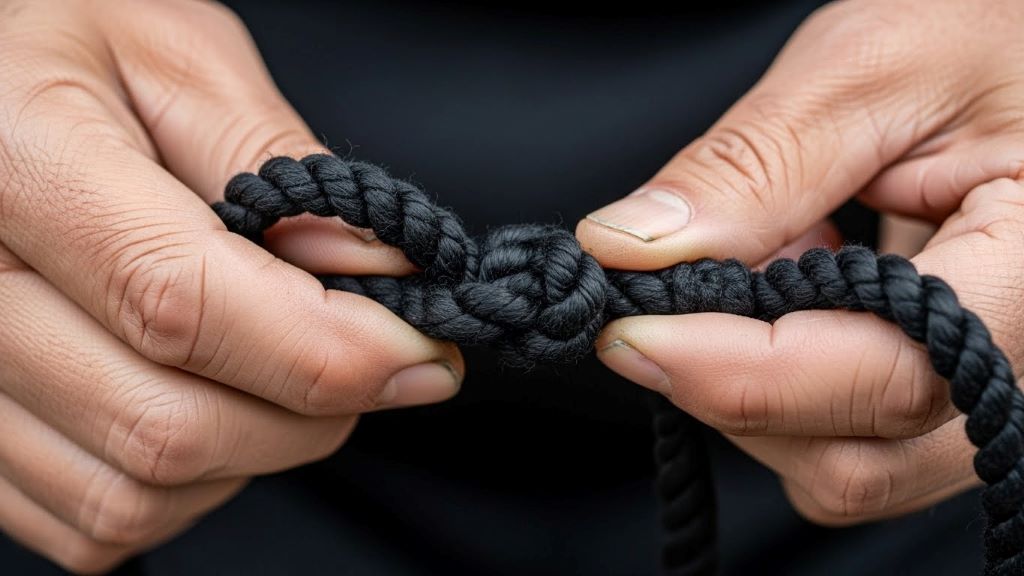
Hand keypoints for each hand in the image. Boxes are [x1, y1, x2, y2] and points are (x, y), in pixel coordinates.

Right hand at [0, 1, 461, 571]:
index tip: (420, 355)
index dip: (325, 352)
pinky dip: (186, 485)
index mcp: (9, 163)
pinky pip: (95, 519)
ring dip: (251, 450)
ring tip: (272, 365)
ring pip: (136, 495)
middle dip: (310, 412)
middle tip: (369, 358)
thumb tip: (384, 276)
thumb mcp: (178, 58)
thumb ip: (282, 169)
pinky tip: (202, 400)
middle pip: (166, 427)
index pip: (180, 304)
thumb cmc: (63, 41)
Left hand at [577, 0, 1023, 525]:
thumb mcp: (868, 67)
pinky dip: (783, 382)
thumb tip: (628, 249)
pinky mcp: (952, 385)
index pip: (887, 378)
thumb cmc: (985, 23)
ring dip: (754, 384)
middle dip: (731, 383)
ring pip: (846, 465)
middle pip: (857, 456)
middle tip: (674, 288)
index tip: (626, 328)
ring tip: (763, 263)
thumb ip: (753, 167)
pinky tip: (792, 289)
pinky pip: (854, 439)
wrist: (1021, 35)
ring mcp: (995, 388)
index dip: (733, 371)